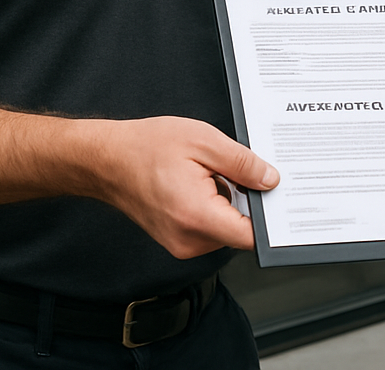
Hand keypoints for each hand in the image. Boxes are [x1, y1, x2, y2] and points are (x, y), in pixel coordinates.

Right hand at [91, 116, 278, 259]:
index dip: (269, 217)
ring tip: (207, 172)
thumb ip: (242, 164)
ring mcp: (181, 243)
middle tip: (234, 169)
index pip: (250, 235)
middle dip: (246, 199)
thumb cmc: (147, 147)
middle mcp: (188, 239)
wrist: (108, 160)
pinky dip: (214, 206)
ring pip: (226, 227)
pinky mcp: (178, 240)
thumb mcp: (204, 141)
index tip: (276, 196)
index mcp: (197, 216)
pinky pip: (210, 227)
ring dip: (228, 201)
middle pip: (240, 229)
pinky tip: (199, 182)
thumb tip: (270, 180)